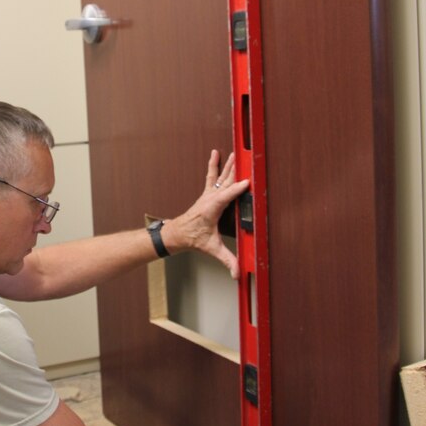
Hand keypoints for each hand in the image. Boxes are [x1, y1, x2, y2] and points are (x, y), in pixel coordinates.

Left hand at [163, 150, 249, 277]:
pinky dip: (214, 164)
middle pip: (226, 182)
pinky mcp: (207, 194)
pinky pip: (212, 176)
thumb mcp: (211, 249)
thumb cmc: (192, 238)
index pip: (226, 197)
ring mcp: (208, 195)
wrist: (177, 234)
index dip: (237, 190)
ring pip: (221, 177)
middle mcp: (210, 199)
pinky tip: (215, 153)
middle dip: (237, 171)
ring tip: (235, 153)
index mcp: (211, 210)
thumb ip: (227, 260)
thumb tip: (237, 272)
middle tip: (246, 160)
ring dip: (228, 165)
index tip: (248, 183)